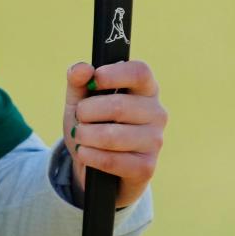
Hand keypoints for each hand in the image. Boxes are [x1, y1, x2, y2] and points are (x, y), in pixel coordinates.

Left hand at [62, 61, 167, 207]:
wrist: (96, 165)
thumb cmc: (92, 123)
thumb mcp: (80, 99)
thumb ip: (78, 81)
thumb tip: (82, 68)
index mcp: (144, 88)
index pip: (140, 72)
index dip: (114, 74)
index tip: (95, 80)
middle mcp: (156, 113)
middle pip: (119, 106)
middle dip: (87, 112)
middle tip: (79, 117)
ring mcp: (155, 141)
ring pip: (112, 136)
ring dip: (85, 135)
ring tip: (79, 135)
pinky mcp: (146, 167)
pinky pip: (111, 160)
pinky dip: (89, 156)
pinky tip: (84, 153)